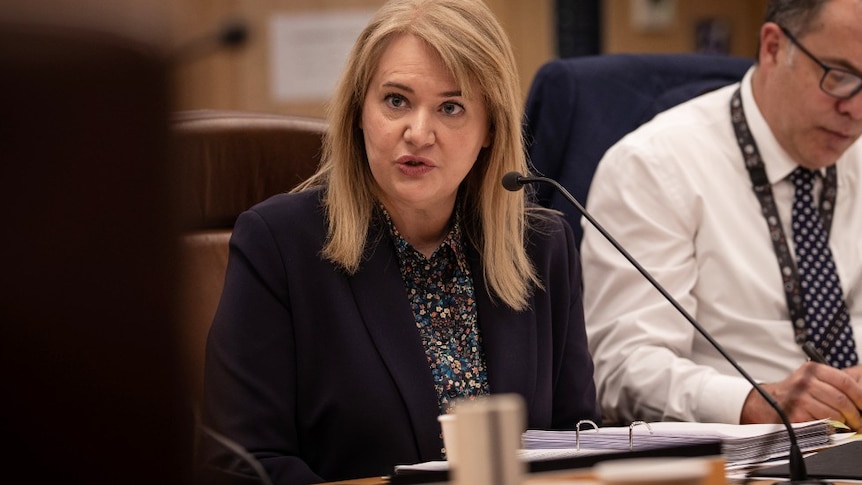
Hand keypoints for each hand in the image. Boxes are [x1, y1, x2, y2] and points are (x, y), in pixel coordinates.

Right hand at [740, 361, 861, 430]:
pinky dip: (830, 429)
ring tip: (844, 425)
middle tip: (858, 422)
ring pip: (835, 413)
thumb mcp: (812, 379)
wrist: (767, 403)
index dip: (860, 396)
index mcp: (812, 370)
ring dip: (844, 423)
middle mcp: (805, 381)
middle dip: (855, 415)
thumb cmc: (795, 393)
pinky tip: (828, 427)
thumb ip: (835, 382)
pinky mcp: (797, 414)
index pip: (845, 382)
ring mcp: (800, 398)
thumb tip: (861, 393)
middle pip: (842, 400)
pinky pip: (823, 424)